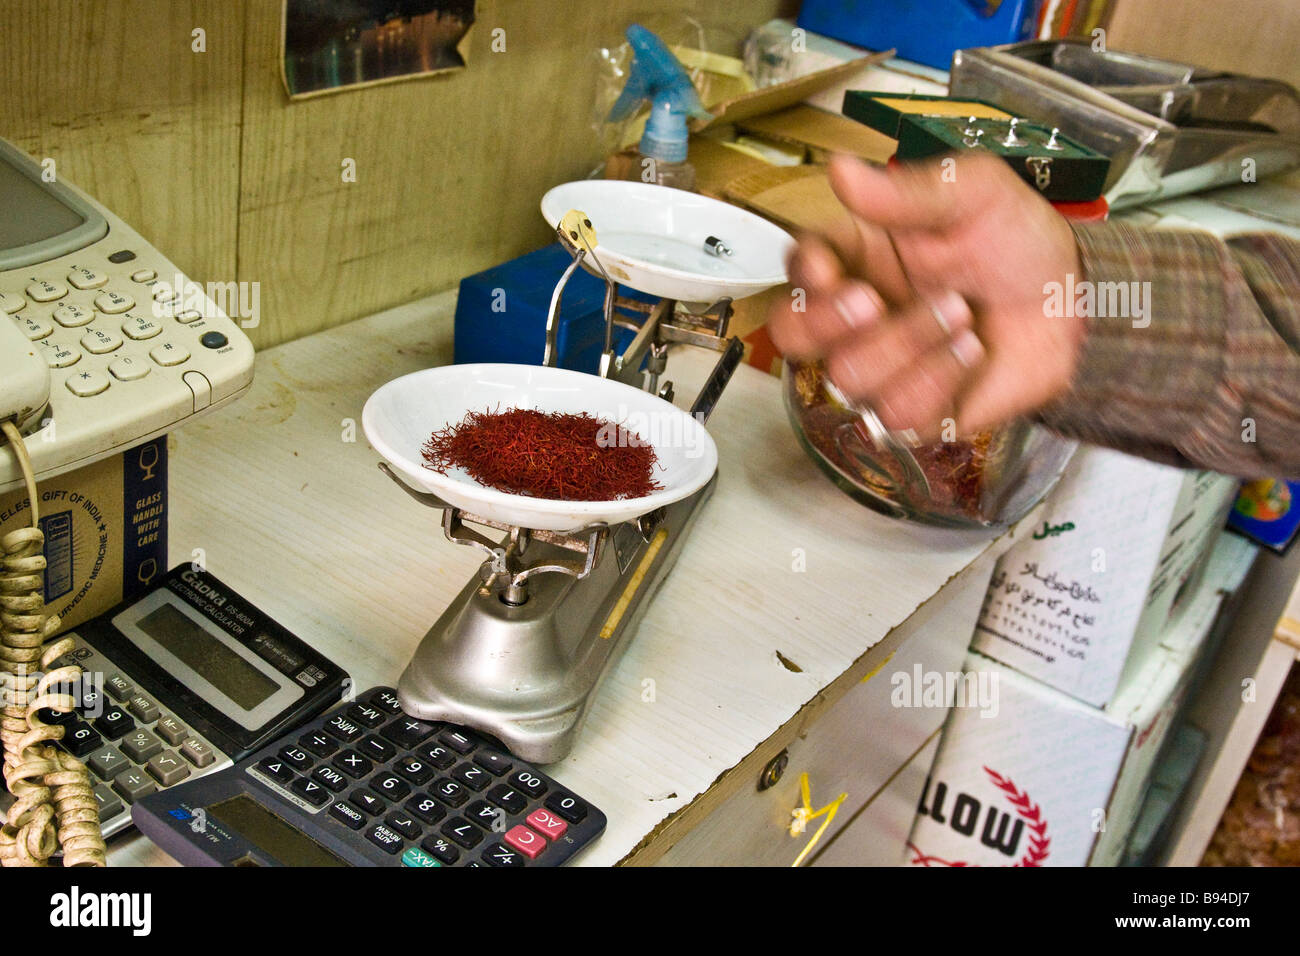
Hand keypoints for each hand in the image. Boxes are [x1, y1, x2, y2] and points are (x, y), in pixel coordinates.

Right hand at [768, 152, 1085, 438]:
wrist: (1077, 303)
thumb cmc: (1019, 244)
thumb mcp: (973, 194)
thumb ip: (906, 192)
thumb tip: (841, 170)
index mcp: (856, 256)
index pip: (796, 270)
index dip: (801, 277)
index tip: (828, 270)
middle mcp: (856, 316)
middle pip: (792, 335)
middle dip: (826, 322)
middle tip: (873, 303)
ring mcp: (881, 368)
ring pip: (850, 376)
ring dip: (910, 343)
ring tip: (961, 313)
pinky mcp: (913, 412)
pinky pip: (897, 414)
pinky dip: (940, 381)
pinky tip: (972, 353)